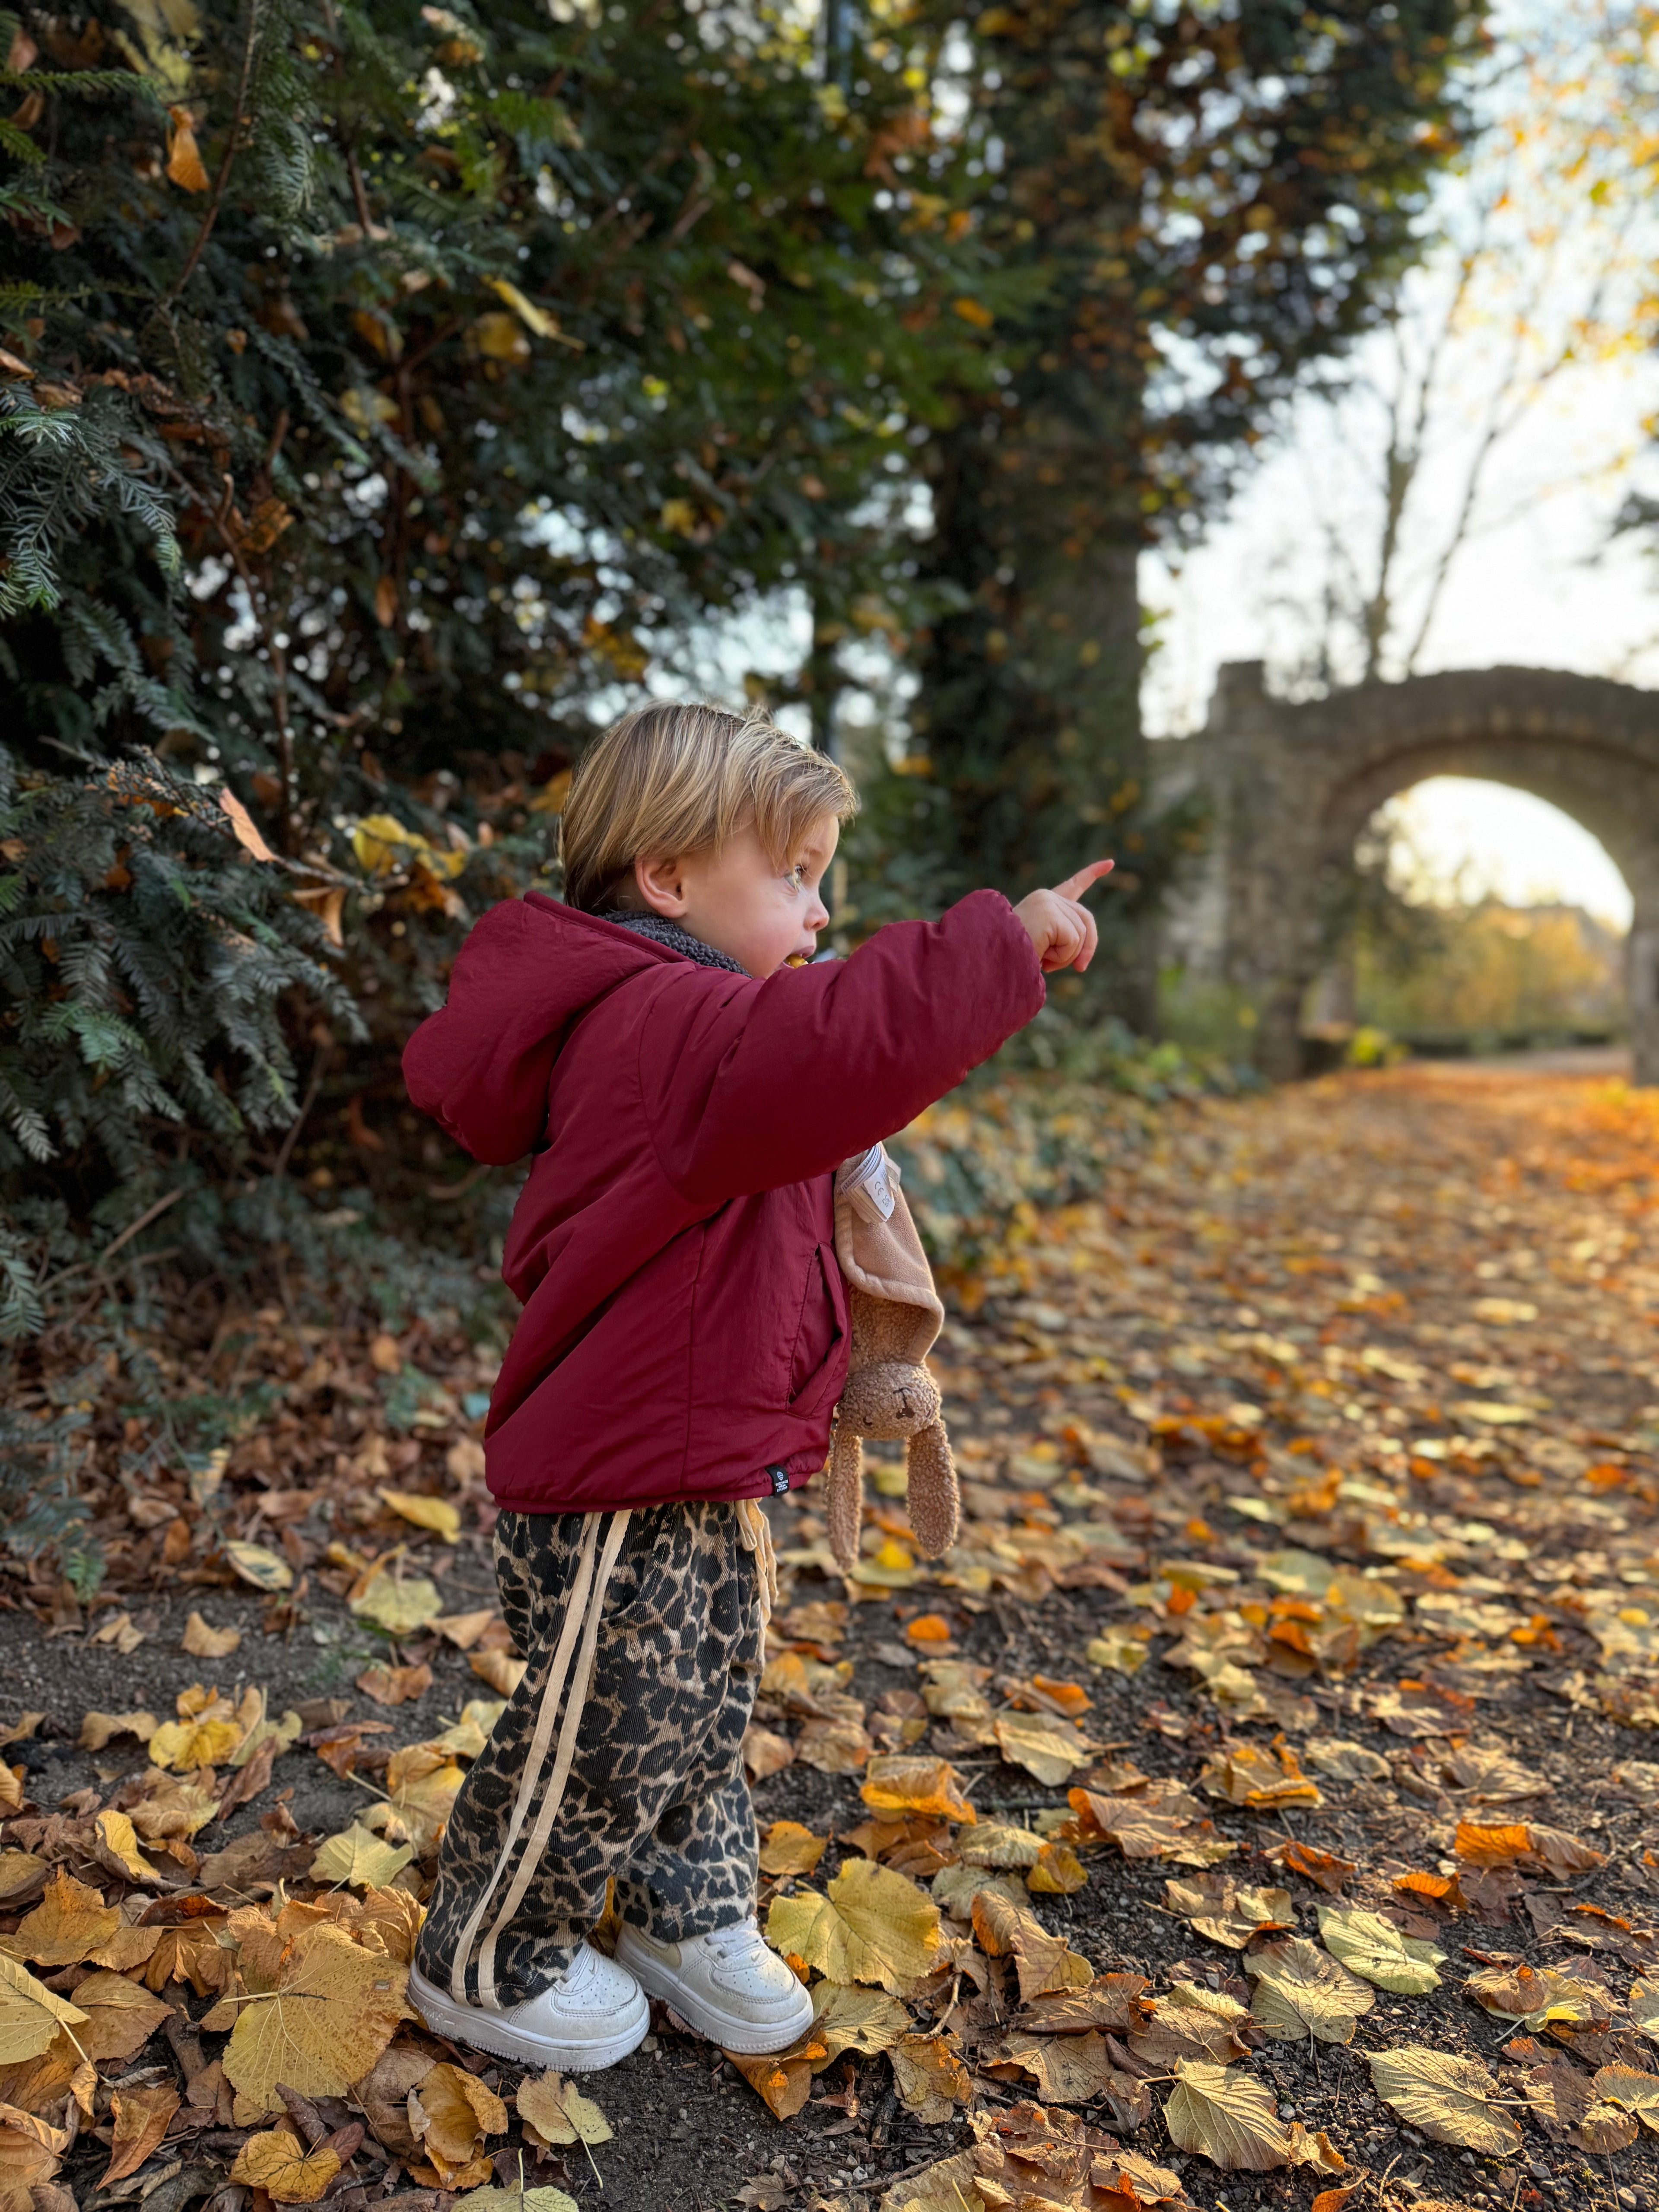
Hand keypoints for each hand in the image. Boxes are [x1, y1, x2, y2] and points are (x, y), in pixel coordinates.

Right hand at [1012, 859, 1114, 973]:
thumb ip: (1063, 944)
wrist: (991, 958)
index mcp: (1043, 903)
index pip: (1073, 886)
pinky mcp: (1049, 913)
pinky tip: (1041, 955)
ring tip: (1041, 959)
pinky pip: (1073, 941)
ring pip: (1080, 934)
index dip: (1091, 874)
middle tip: (1080, 968)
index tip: (1109, 863)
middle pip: (1085, 920)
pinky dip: (1061, 957)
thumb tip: (1082, 961)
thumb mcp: (1042, 949)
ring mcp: (1048, 903)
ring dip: (1066, 956)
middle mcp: (1046, 897)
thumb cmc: (1011, 958)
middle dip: (1088, 947)